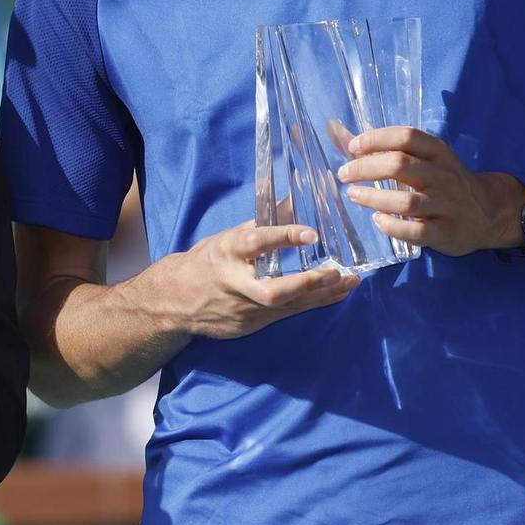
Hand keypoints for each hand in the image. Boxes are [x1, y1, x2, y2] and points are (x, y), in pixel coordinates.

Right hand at [151, 221, 360, 338]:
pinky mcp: (249, 325)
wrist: (174, 302)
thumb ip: (259, 224)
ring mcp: (242, 309)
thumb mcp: (226, 238)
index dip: (284, 236)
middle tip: (337, 272)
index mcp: (226, 252)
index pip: (256, 242)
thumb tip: (292, 199)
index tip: (312, 233)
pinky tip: (334, 295)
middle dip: (308, 283)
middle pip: (273, 290)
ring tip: (350, 282)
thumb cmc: (205, 262)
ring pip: (287, 306)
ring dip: (321, 295)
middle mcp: (235, 283)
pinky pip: (286, 315)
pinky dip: (311, 303)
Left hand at [335, 126, 520, 257]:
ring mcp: (446, 205)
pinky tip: (378, 221)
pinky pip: (417, 231)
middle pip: (401, 165)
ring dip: (374, 198)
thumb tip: (340, 134)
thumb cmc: (446, 183)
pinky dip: (393, 226)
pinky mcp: (445, 232)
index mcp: (438, 153)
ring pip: (407, 200)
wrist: (489, 214)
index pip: (407, 136)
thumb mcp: (427, 160)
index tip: (353, 147)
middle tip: (344, 174)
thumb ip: (389, 149)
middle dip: (366, 168)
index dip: (377, 139)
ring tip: (353, 195)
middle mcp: (443, 176)